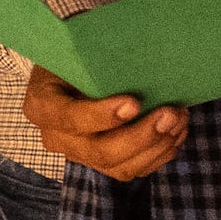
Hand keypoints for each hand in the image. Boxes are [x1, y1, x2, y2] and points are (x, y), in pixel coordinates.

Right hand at [23, 66, 185, 179]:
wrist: (72, 69)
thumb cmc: (76, 54)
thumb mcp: (75, 49)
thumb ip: (94, 59)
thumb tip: (137, 52)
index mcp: (42, 105)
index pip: (69, 117)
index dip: (101, 115)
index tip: (134, 102)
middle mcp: (56, 137)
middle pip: (99, 150)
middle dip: (141, 135)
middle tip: (170, 114)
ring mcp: (79, 154)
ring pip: (120, 166)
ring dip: (156, 146)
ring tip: (178, 119)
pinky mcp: (101, 163)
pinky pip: (132, 170)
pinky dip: (158, 154)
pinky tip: (175, 134)